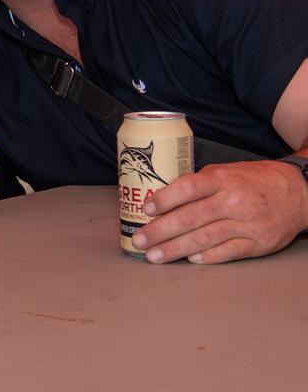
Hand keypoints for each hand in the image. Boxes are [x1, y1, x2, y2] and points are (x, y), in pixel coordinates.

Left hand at [133, 160, 307, 263]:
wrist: (299, 194)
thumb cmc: (255, 181)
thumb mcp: (227, 172)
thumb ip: (199, 183)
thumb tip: (162, 197)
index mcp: (223, 180)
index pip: (189, 188)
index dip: (166, 199)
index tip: (146, 209)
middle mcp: (234, 201)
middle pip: (191, 218)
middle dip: (161, 231)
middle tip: (140, 240)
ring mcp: (247, 224)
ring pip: (205, 238)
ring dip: (176, 249)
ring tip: (154, 256)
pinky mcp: (258, 243)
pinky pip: (227, 252)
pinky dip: (207, 257)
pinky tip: (189, 260)